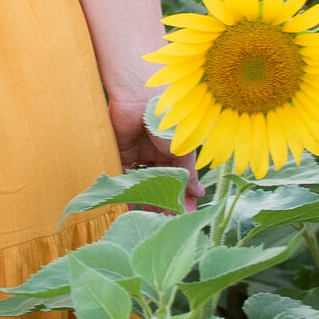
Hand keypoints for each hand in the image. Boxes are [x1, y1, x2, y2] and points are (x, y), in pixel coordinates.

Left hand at [109, 89, 201, 210]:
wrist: (140, 98)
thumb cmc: (168, 119)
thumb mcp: (183, 149)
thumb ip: (188, 172)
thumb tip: (198, 193)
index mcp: (177, 149)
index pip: (182, 177)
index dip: (185, 195)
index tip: (187, 213)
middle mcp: (158, 152)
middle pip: (162, 182)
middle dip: (165, 201)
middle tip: (168, 220)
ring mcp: (140, 152)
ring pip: (143, 181)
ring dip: (146, 198)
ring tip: (151, 218)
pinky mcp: (121, 151)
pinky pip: (124, 174)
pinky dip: (127, 189)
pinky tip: (131, 205)